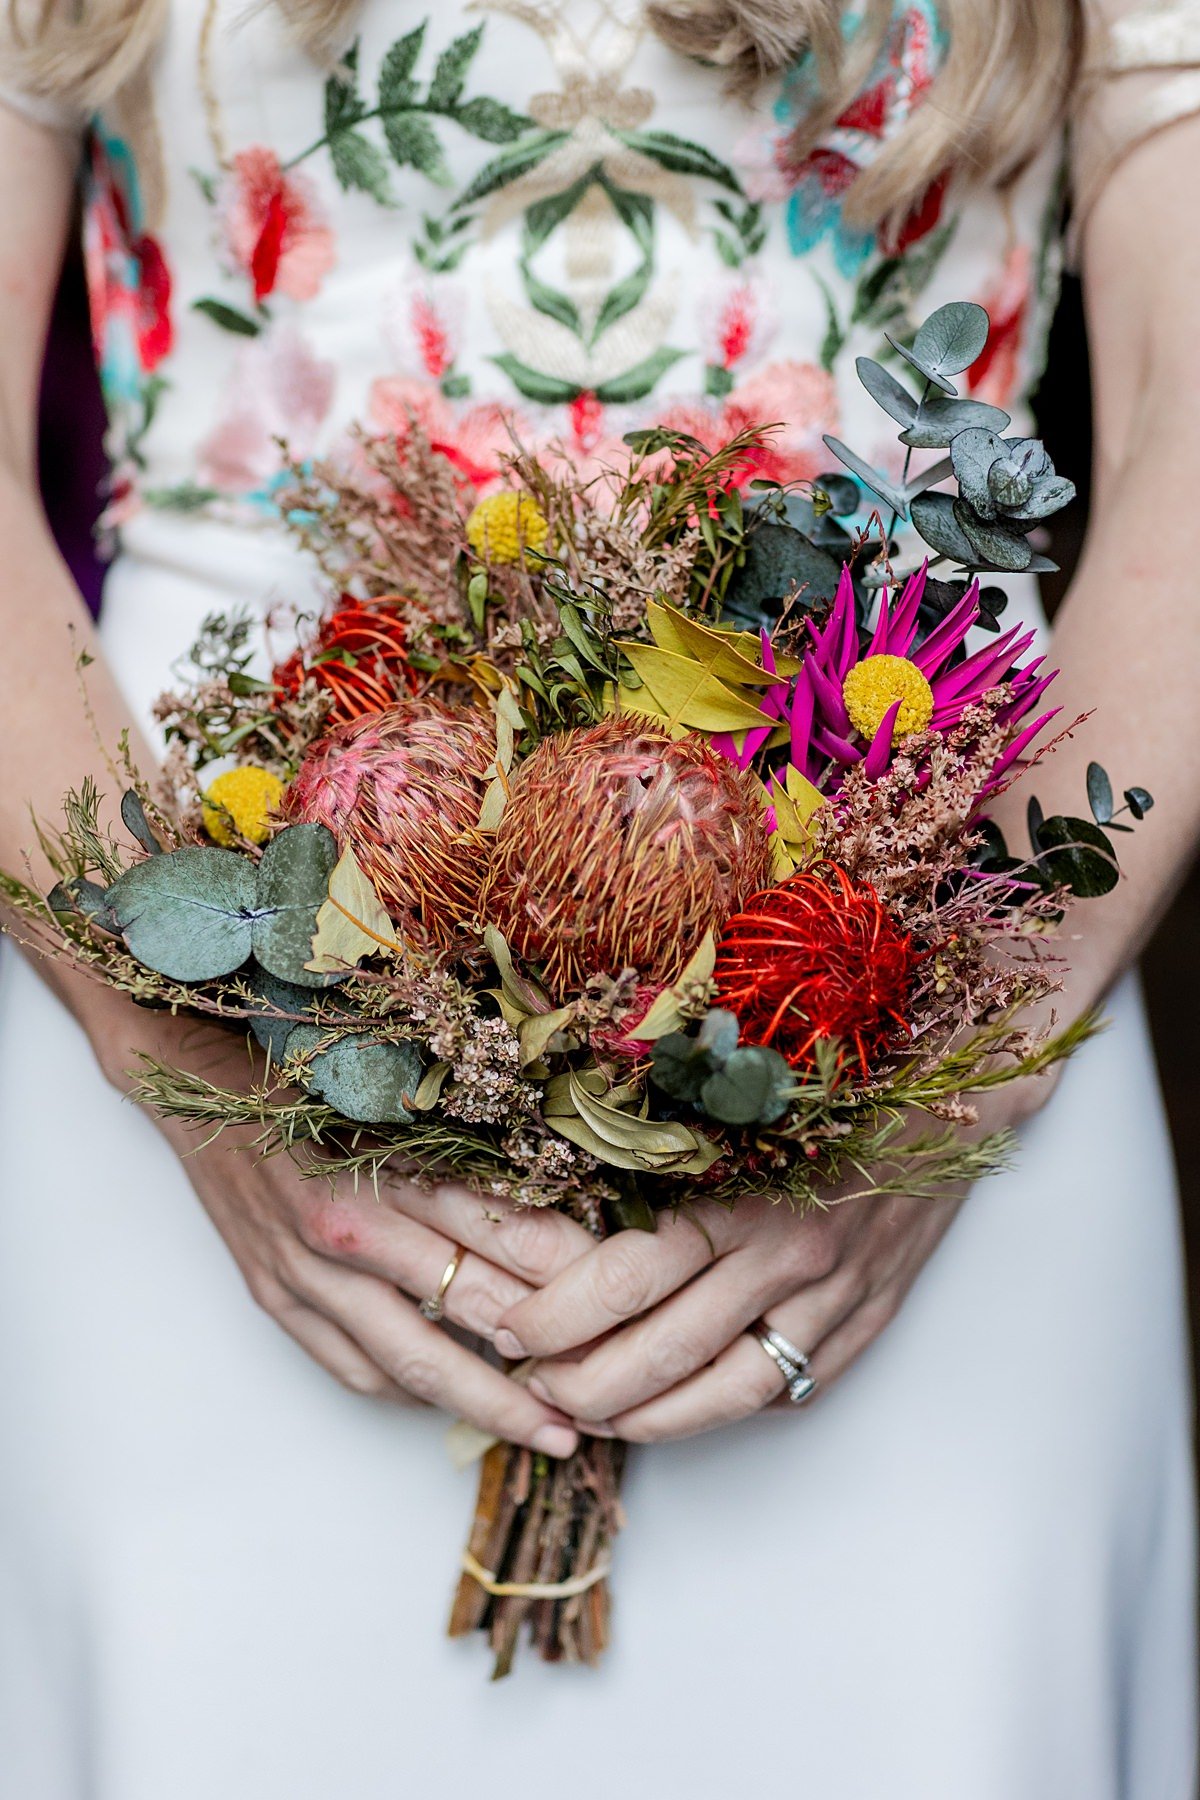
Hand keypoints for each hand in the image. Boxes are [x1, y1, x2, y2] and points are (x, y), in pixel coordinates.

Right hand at [86, 992, 590, 1456]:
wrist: (199, 1085)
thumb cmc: (310, 1081)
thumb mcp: (403, 1102)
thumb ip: (475, 1156)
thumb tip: (569, 1203)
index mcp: (389, 1167)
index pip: (503, 1236)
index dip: (569, 1279)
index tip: (624, 1304)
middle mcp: (347, 1229)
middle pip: (470, 1309)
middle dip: (543, 1359)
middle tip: (605, 1397)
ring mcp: (306, 1275)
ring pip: (413, 1361)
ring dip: (487, 1404)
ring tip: (546, 1433)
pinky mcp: (277, 1300)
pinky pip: (353, 1369)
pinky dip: (406, 1392)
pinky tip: (448, 1405)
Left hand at [493, 1086, 1046, 1443]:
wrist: (951, 1096)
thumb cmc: (827, 1084)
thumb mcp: (735, 1100)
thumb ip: (659, 1149)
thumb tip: (556, 1196)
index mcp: (742, 1186)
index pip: (626, 1276)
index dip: (557, 1316)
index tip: (510, 1326)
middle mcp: (787, 1250)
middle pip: (662, 1349)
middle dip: (581, 1383)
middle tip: (532, 1384)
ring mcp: (833, 1295)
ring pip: (723, 1391)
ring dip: (645, 1419)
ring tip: (592, 1417)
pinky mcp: (865, 1322)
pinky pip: (787, 1391)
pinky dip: (724, 1412)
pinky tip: (678, 1411)